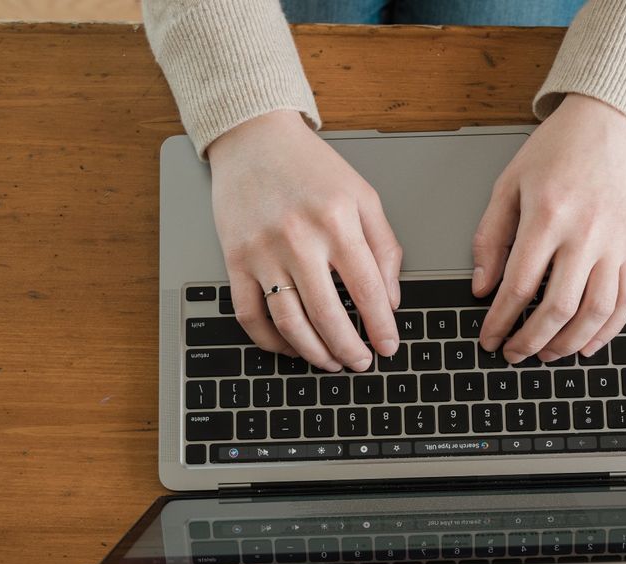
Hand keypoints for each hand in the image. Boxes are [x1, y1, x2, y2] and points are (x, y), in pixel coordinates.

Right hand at [207, 110, 401, 371]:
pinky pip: (250, 315)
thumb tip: (390, 300)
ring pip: (289, 322)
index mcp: (337, 220)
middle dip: (349, 349)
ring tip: (331, 362)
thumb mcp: (363, 196)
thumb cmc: (312, 168)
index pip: (367, 290)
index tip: (389, 346)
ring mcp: (263, 251)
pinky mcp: (235, 259)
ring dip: (313, 352)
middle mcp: (299, 238)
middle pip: (328, 314)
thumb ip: (384, 247)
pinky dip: (270, 340)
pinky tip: (290, 347)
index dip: (380, 326)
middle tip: (361, 363)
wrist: (255, 138)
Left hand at [472, 93, 625, 362]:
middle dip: (531, 341)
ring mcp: (615, 242)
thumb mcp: (509, 184)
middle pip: (557, 307)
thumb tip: (482, 287)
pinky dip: (608, 330)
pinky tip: (588, 344)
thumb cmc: (558, 149)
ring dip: (568, 343)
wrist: (611, 122)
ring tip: (547, 354)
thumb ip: (491, 238)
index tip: (489, 338)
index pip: (520, 286)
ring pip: (594, 312)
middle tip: (514, 353)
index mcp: (547, 216)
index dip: (501, 320)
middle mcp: (585, 233)